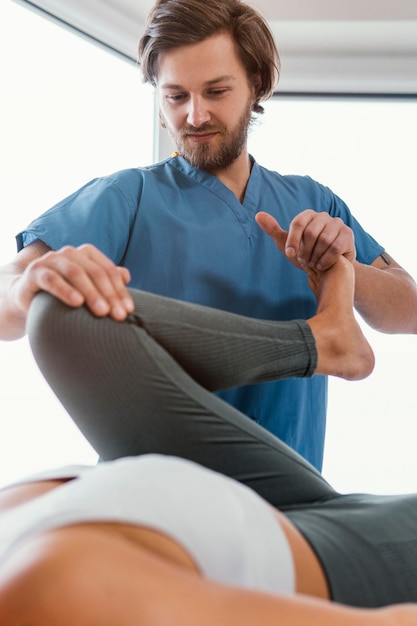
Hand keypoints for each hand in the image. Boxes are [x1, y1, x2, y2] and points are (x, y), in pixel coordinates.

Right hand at [13, 243, 133, 320]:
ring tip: (102, 311)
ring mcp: (51, 260)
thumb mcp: (86, 289)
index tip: (129, 310)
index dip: (120, 290)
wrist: (27, 297)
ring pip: (75, 273)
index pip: (108, 270)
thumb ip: (105, 281)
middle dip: (109, 295)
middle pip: (95, 272)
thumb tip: (126, 275)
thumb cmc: (63, 293)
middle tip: (119, 315)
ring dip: (91, 293)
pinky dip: (65, 290)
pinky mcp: (35, 271)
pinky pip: (52, 279)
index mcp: (86, 254)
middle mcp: (70, 253)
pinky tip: (77, 303)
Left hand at [256, 210, 355, 270]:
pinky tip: (321, 266)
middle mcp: (324, 216)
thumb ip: (273, 230)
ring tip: (312, 264)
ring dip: (315, 256)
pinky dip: (326, 259)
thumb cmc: (306, 254)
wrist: (328, 268)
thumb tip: (258, 215)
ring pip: (324, 240)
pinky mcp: (348, 234)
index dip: (293, 240)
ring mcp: (338, 224)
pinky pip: (336, 247)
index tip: (289, 254)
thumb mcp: (288, 244)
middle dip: (305, 251)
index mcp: (308, 215)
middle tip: (303, 261)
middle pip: (312, 232)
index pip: (298, 223)